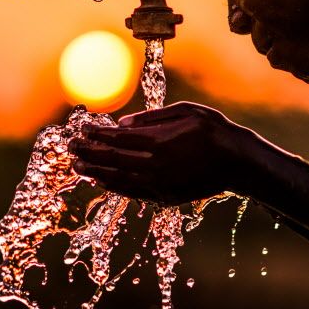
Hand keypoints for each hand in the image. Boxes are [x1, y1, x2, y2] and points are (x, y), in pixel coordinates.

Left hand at [69, 101, 248, 203]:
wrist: (238, 162)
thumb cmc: (213, 130)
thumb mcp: (186, 111)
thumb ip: (152, 117)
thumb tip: (122, 123)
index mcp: (160, 141)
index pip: (118, 138)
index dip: (96, 133)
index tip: (80, 128)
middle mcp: (156, 165)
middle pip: (112, 159)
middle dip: (88, 152)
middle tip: (70, 146)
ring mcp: (160, 184)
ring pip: (118, 179)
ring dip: (95, 171)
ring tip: (78, 166)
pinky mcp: (165, 197)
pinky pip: (132, 192)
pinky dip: (114, 186)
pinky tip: (101, 180)